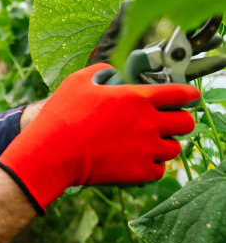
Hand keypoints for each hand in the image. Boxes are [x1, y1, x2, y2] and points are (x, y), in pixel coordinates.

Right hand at [0, 63, 198, 212]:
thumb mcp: (77, 81)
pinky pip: (159, 171)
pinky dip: (151, 166)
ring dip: (164, 145)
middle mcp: (148, 123)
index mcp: (136, 97)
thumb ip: (100, 71)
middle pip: (187, 123)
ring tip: (149, 144)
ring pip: (174, 149)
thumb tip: (110, 72)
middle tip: (167, 122)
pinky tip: (138, 160)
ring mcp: (145, 149)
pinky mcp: (138, 172)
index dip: (189, 94)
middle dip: (180, 121)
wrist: (52, 153)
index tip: (189, 96)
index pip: (180, 93)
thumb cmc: (62, 115)